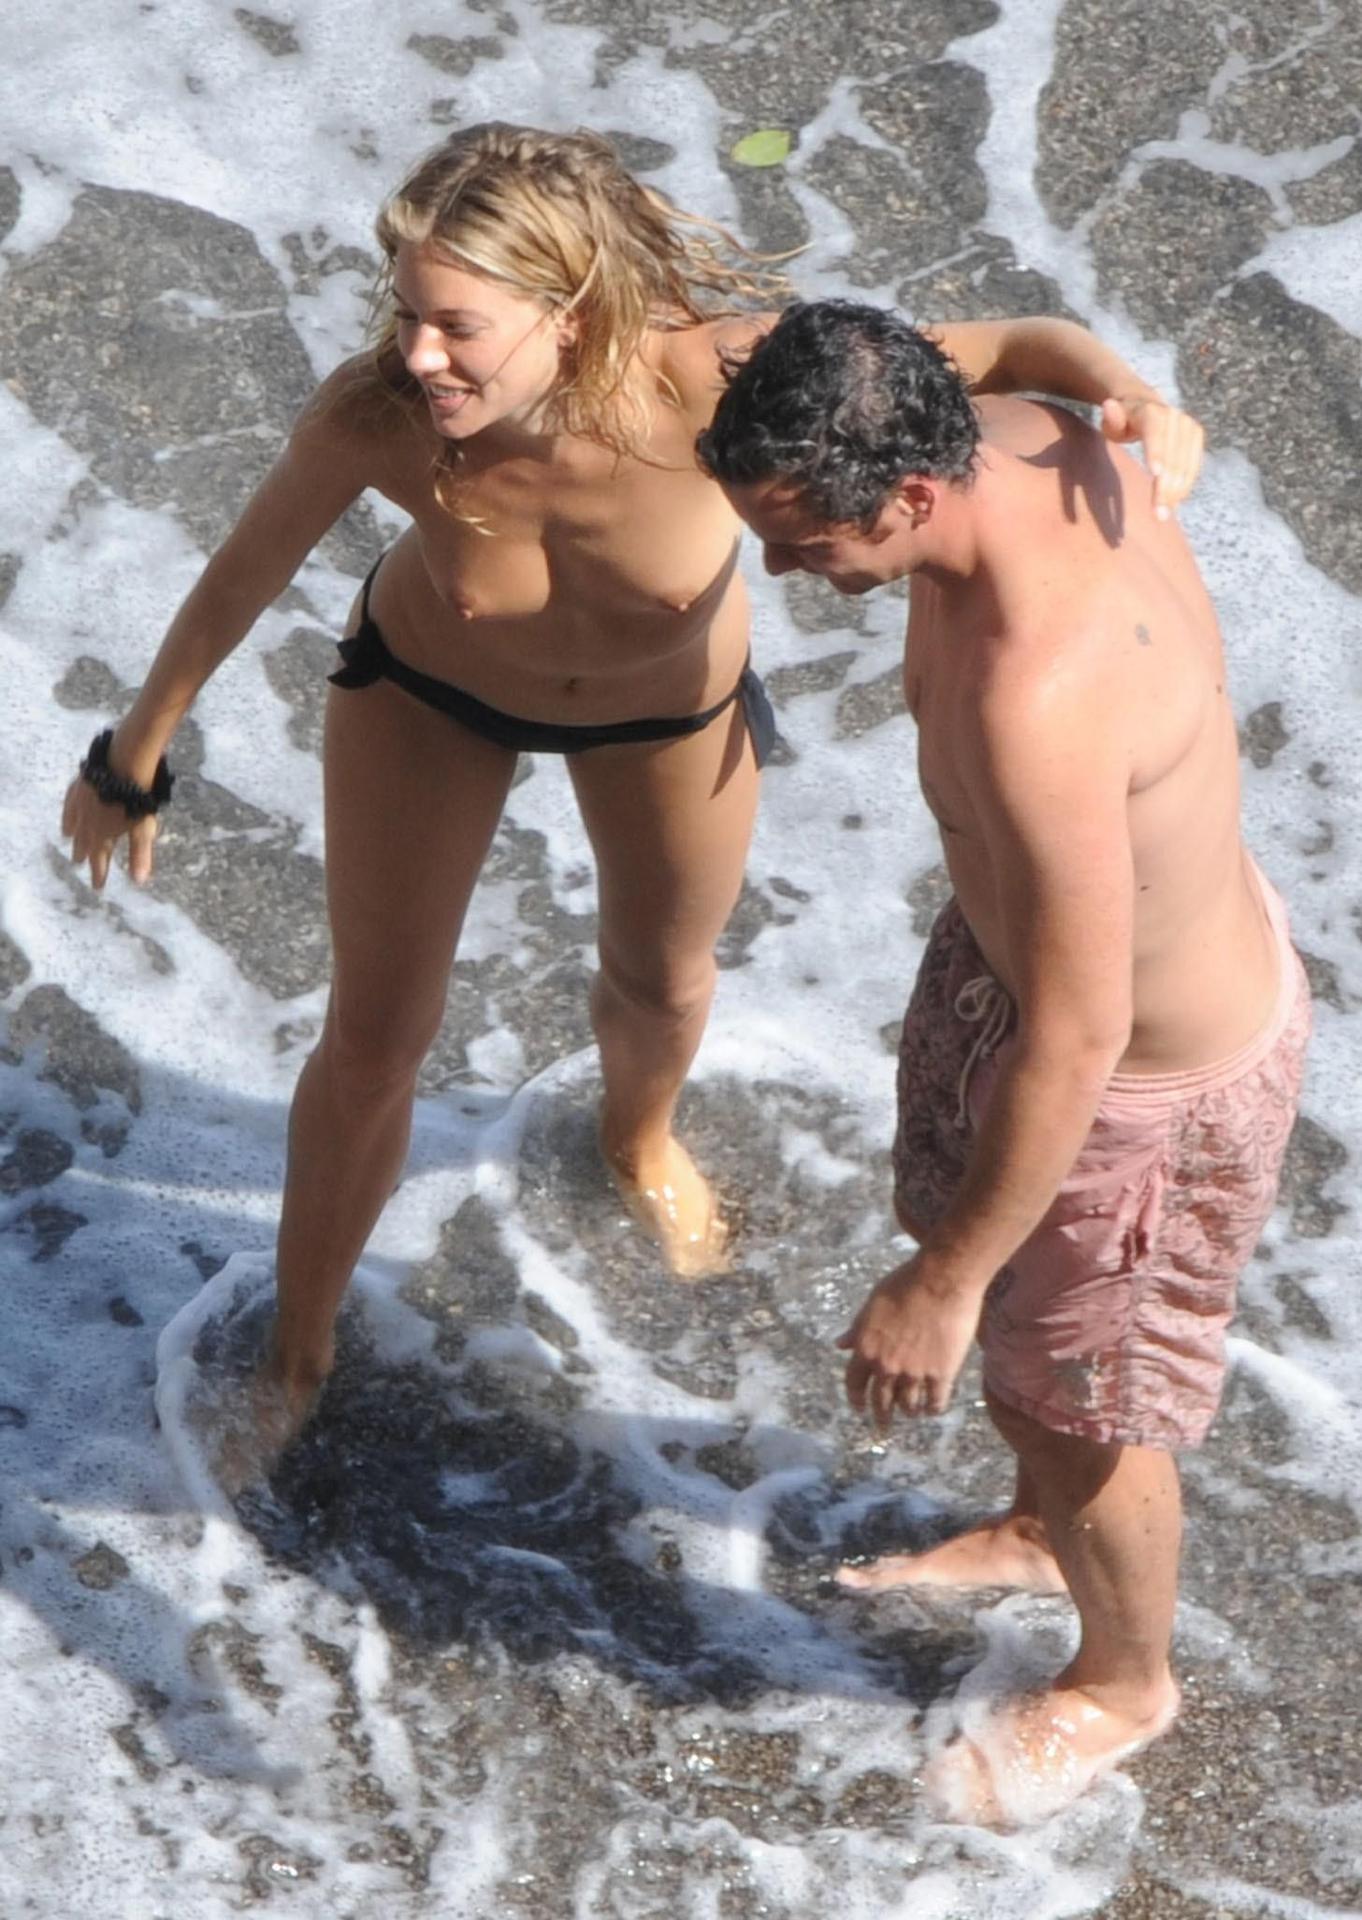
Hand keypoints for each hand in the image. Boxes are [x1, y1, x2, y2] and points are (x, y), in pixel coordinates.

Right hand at [61, 768, 159, 890]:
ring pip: (73, 822)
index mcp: (101, 835)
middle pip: (83, 842)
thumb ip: (139, 855)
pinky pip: (70, 802)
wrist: (123, 765)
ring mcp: (80, 803)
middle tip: (78, 863)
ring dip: (72, 833)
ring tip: (67, 838)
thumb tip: (139, 882)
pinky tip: (70, 808)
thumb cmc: (136, 799)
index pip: (99, 860)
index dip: (99, 874)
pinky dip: (68, 810)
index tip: (97, 887)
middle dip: (83, 854)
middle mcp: (86, 822)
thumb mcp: (142, 830)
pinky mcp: (79, 785)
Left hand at [836, 1253, 985, 1426]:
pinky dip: (932, 1409)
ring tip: (911, 1413)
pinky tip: (933, 1409)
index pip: (854, 1383)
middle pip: (881, 1401)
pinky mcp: (941, 1374)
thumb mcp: (872, 1304)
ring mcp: (914, 1372)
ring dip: (908, 1411)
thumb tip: (839, 1344)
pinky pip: (935, 1402)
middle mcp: (886, 1365)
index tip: (859, 1408)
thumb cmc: (905, 1284)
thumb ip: (857, 1329)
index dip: (856, 1399)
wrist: (940, 1280)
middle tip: (883, 1426)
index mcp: (866, 1348)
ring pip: (908, 1405)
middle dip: (881, 1415)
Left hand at [1100, 396, 1203, 518]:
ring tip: (1164, 514)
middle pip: (1172, 454)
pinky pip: (1194, 465)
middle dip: (1166, 485)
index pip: (1154, 431)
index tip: (1156, 474)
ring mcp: (1187, 425)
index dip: (1156, 452)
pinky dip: (1185, 485)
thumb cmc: (1121, 420)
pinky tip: (1175, 503)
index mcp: (1149, 410)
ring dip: (1177, 491)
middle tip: (1158, 514)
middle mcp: (1173, 416)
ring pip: (1186, 463)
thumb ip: (1111, 419)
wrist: (1144, 405)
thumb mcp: (1111, 420)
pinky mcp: (1196, 435)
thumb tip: (1109, 406)